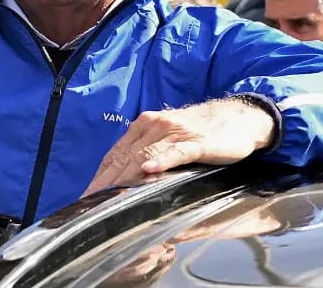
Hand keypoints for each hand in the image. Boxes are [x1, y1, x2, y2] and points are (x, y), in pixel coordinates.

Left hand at [82, 99, 275, 196]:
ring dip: (125, 177)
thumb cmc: (198, 134)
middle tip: (92, 205)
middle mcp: (154, 126)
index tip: (85, 198)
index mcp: (143, 126)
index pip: (114, 154)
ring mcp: (174, 133)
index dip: (99, 177)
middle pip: (124, 157)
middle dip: (106, 183)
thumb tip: (125, 183)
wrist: (236, 118)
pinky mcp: (196, 143)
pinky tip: (149, 172)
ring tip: (110, 196)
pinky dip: (161, 162)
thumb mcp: (167, 142)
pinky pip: (175, 153)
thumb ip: (147, 155)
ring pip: (144, 156)